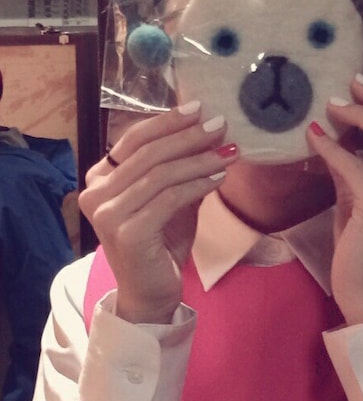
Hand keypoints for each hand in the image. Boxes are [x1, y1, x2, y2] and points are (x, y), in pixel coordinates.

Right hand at [79, 101, 237, 323]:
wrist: (152, 291)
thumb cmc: (162, 238)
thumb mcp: (173, 194)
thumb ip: (183, 166)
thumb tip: (212, 132)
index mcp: (101, 177)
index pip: (135, 138)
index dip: (168, 121)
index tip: (200, 108)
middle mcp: (95, 192)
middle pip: (149, 153)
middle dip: (189, 136)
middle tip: (221, 126)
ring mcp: (107, 214)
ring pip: (160, 174)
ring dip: (199, 160)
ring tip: (229, 152)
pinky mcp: (126, 234)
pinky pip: (169, 199)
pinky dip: (198, 184)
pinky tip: (220, 177)